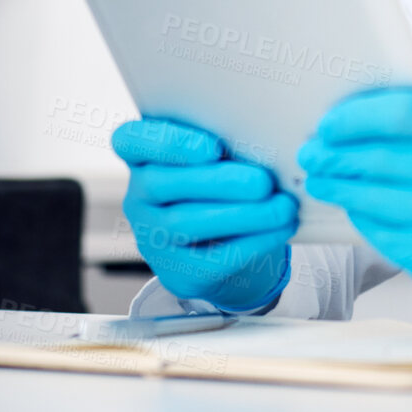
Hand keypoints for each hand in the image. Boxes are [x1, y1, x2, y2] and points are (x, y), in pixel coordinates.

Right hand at [112, 118, 297, 311]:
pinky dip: (253, 241)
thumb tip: (264, 142)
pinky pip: (213, 257)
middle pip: (161, 185)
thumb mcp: (214, 158)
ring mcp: (153, 237)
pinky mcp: (180, 270)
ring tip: (283, 207)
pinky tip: (282, 227)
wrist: (222, 242)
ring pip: (186, 224)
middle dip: (217, 182)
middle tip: (262, 182)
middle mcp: (139, 197)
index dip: (166, 142)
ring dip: (242, 215)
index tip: (213, 147)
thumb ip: (225, 142)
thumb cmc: (218, 183)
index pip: (129, 140)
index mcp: (141, 156)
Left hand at [297, 57, 411, 323]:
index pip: (404, 116)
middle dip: (333, 154)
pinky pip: (386, 237)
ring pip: (374, 202)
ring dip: (337, 188)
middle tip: (311, 150)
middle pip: (378, 161)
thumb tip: (408, 57)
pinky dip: (362, 219)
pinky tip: (352, 207)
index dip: (357, 116)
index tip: (330, 121)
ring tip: (319, 178)